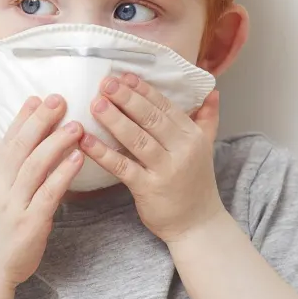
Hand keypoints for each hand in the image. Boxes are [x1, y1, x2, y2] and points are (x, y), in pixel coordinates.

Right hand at [0, 94, 85, 285]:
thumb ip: (11, 179)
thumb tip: (30, 154)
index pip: (7, 142)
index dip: (22, 119)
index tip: (36, 98)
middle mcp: (1, 190)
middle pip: (20, 148)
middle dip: (39, 121)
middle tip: (59, 99)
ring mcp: (14, 206)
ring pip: (35, 166)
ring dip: (56, 142)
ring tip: (76, 124)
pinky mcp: (30, 223)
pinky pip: (48, 193)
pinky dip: (63, 173)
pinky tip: (77, 158)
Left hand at [81, 73, 227, 242]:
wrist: (198, 224)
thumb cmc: (195, 183)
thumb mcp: (205, 148)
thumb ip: (207, 119)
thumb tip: (212, 91)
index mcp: (192, 135)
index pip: (165, 106)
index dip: (143, 89)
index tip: (124, 75)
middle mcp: (182, 149)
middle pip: (151, 118)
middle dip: (127, 98)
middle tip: (105, 82)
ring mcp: (166, 169)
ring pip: (137, 139)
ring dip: (115, 120)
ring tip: (95, 104)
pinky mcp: (148, 188)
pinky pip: (122, 167)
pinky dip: (103, 153)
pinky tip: (85, 141)